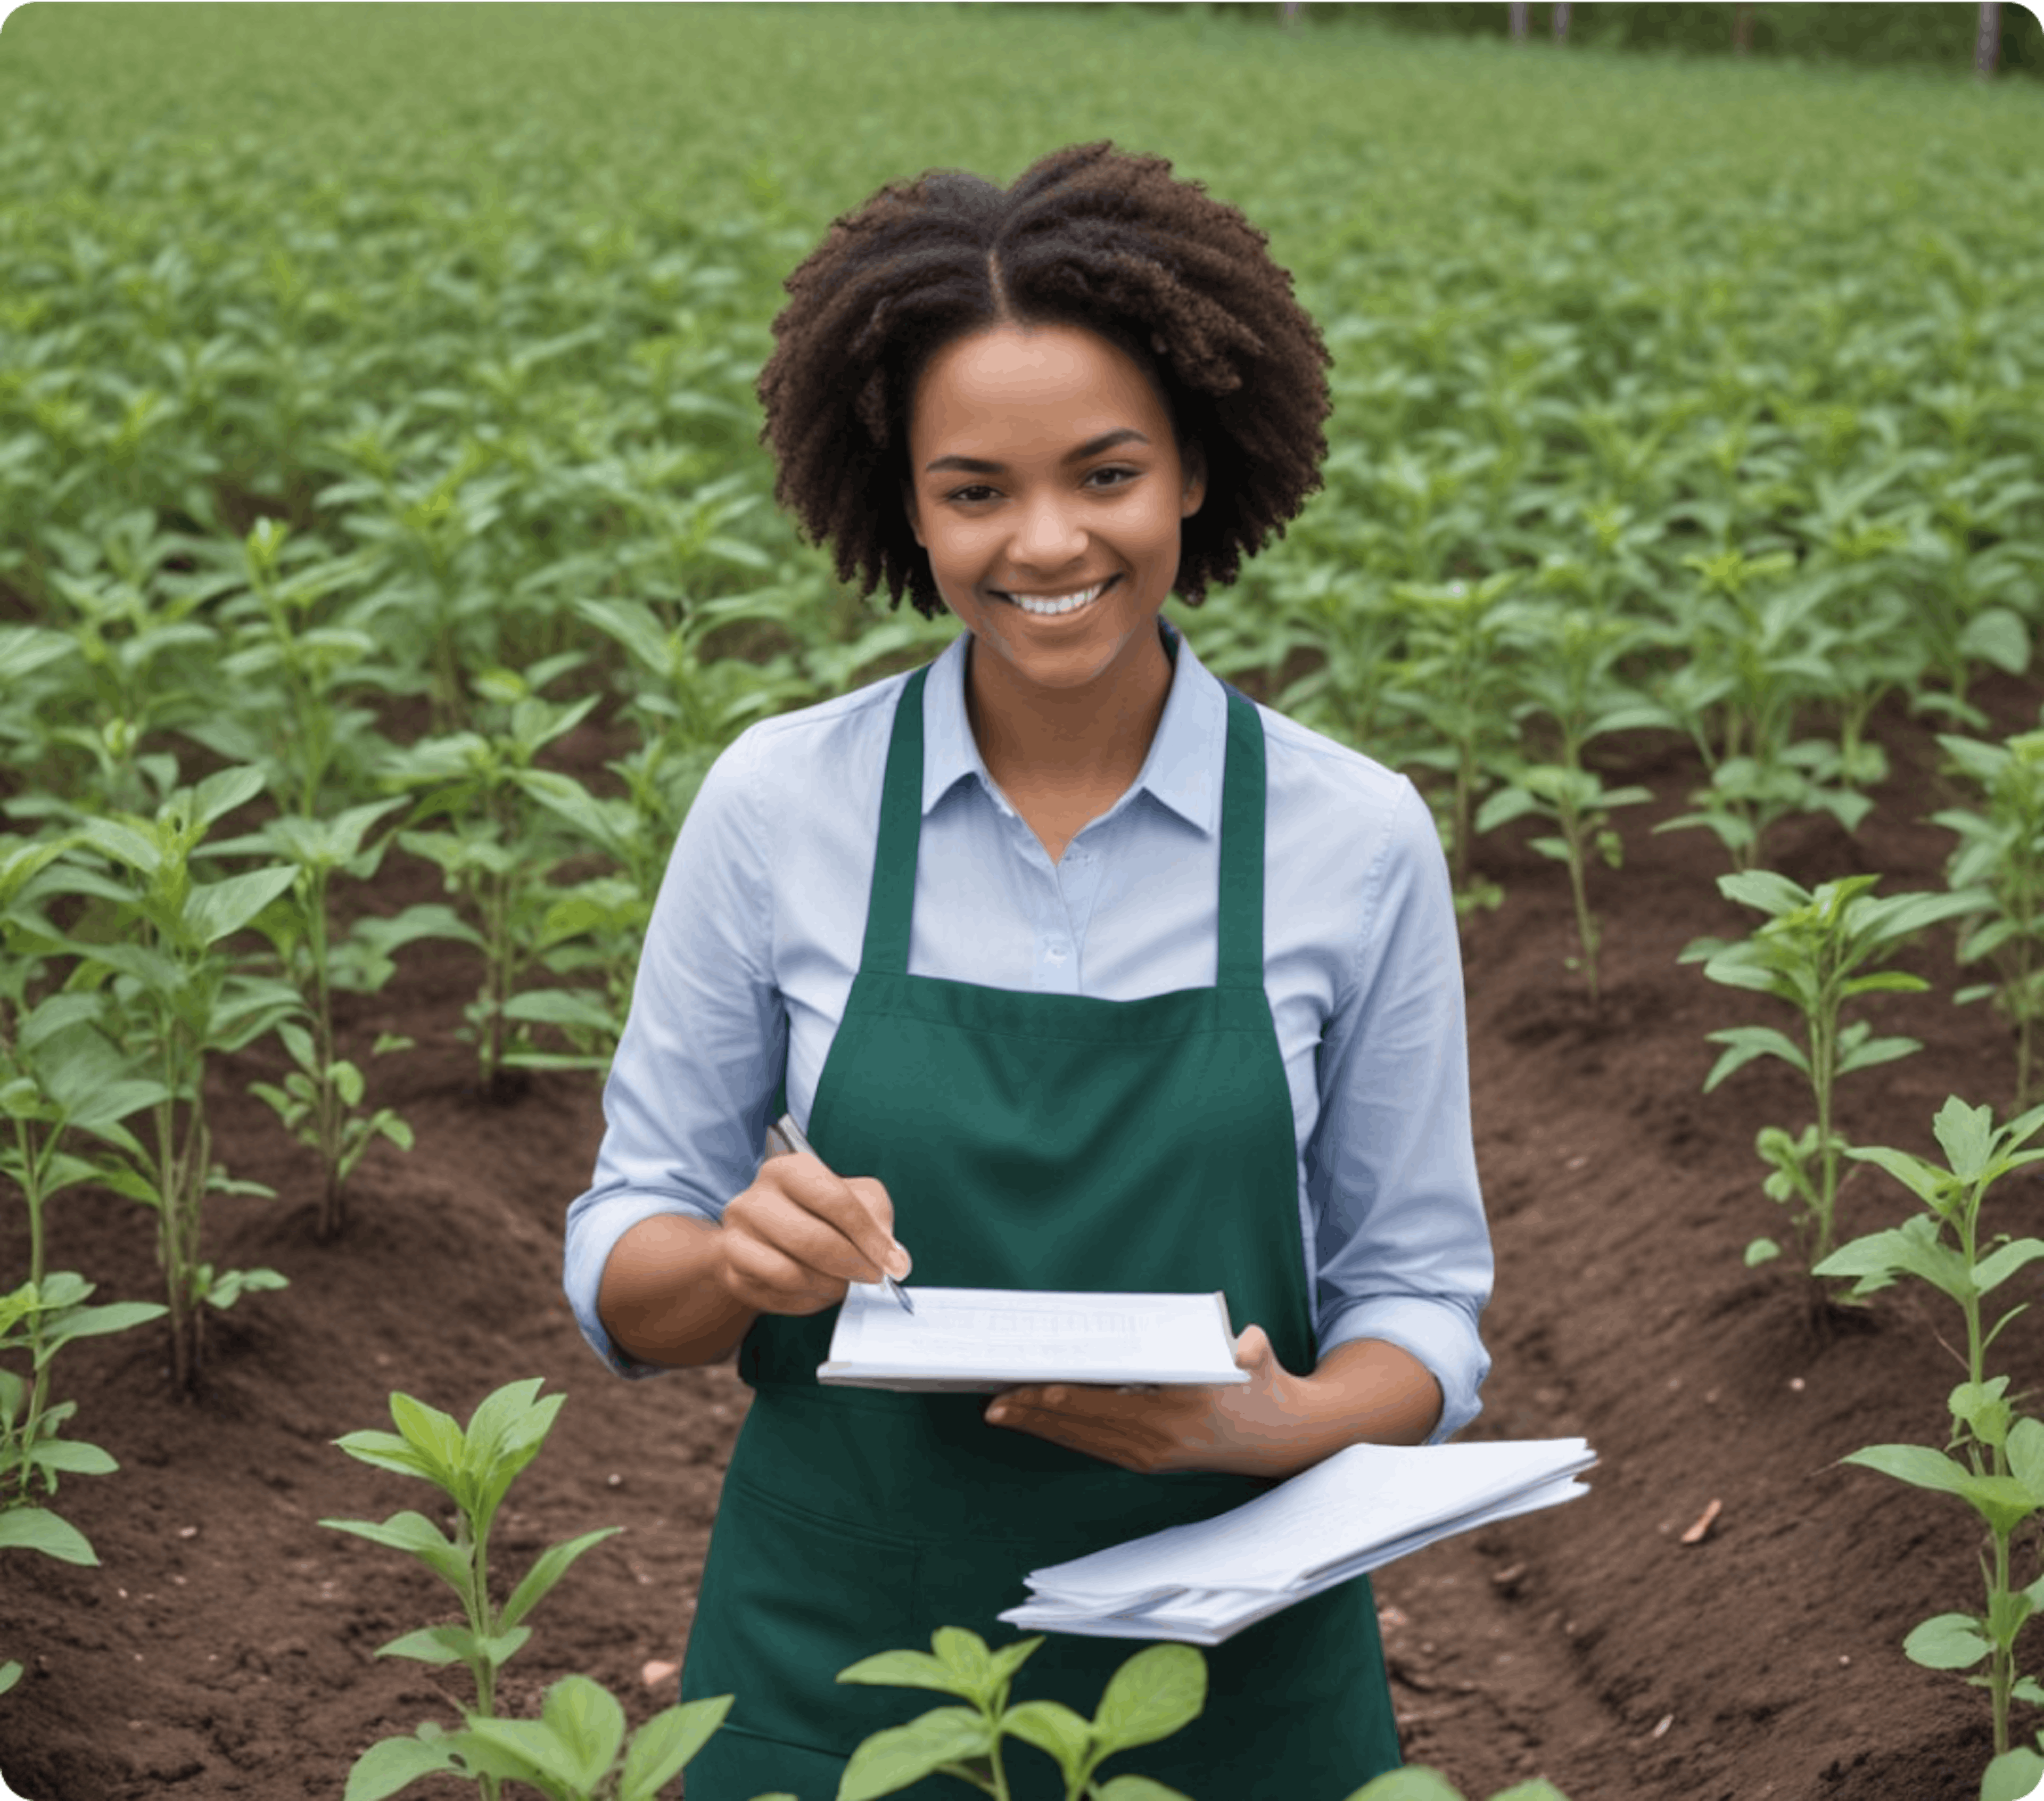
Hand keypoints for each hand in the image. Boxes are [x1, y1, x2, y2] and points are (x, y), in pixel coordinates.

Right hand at [719, 1151, 910, 1318]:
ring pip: (790, 1273)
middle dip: (851, 1264)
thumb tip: (893, 1256)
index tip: (894, 1262)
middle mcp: (755, 1198)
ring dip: (828, 1285)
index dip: (869, 1235)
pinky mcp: (732, 1272)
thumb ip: (877, 1217)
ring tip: (843, 1283)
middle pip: (810, 1239)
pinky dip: (807, 1300)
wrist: (766, 1238)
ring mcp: (737, 1236)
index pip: (833, 1199)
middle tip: (873, 1276)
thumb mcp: (856, 1199)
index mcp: (788, 1169)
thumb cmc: (818, 1214)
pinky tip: (818, 1290)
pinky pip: (776, 1295)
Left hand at [981, 1324, 1305, 1479]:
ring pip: (1083, 1440)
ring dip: (1039, 1426)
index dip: (1072, 1397)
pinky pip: (1094, 1448)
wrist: (1283, 1441)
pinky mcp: (1147, 1461)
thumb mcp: (1261, 1361)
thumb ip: (1250, 1351)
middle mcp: (1161, 1441)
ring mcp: (1151, 1455)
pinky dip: (1061, 1435)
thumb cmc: (1263, 1385)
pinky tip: (1034, 1423)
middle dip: (1038, 1412)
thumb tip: (1244, 1345)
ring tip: (999, 1410)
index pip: (1114, 1404)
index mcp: (1183, 1412)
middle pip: (1087, 1425)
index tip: (1035, 1387)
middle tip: (993, 1399)